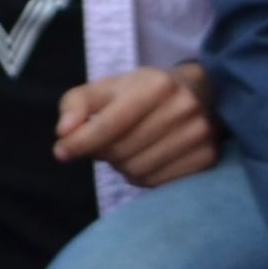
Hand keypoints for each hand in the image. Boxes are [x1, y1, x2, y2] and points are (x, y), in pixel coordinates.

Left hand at [50, 63, 218, 185]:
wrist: (202, 94)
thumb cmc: (146, 92)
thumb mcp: (111, 87)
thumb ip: (78, 103)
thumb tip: (63, 132)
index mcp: (156, 85)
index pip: (108, 125)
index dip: (80, 142)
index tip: (61, 152)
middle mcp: (182, 108)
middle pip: (120, 152)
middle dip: (104, 152)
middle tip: (107, 142)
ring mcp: (198, 134)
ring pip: (137, 172)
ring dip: (123, 166)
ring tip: (131, 147)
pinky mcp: (207, 158)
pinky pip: (157, 183)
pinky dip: (143, 176)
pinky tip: (148, 157)